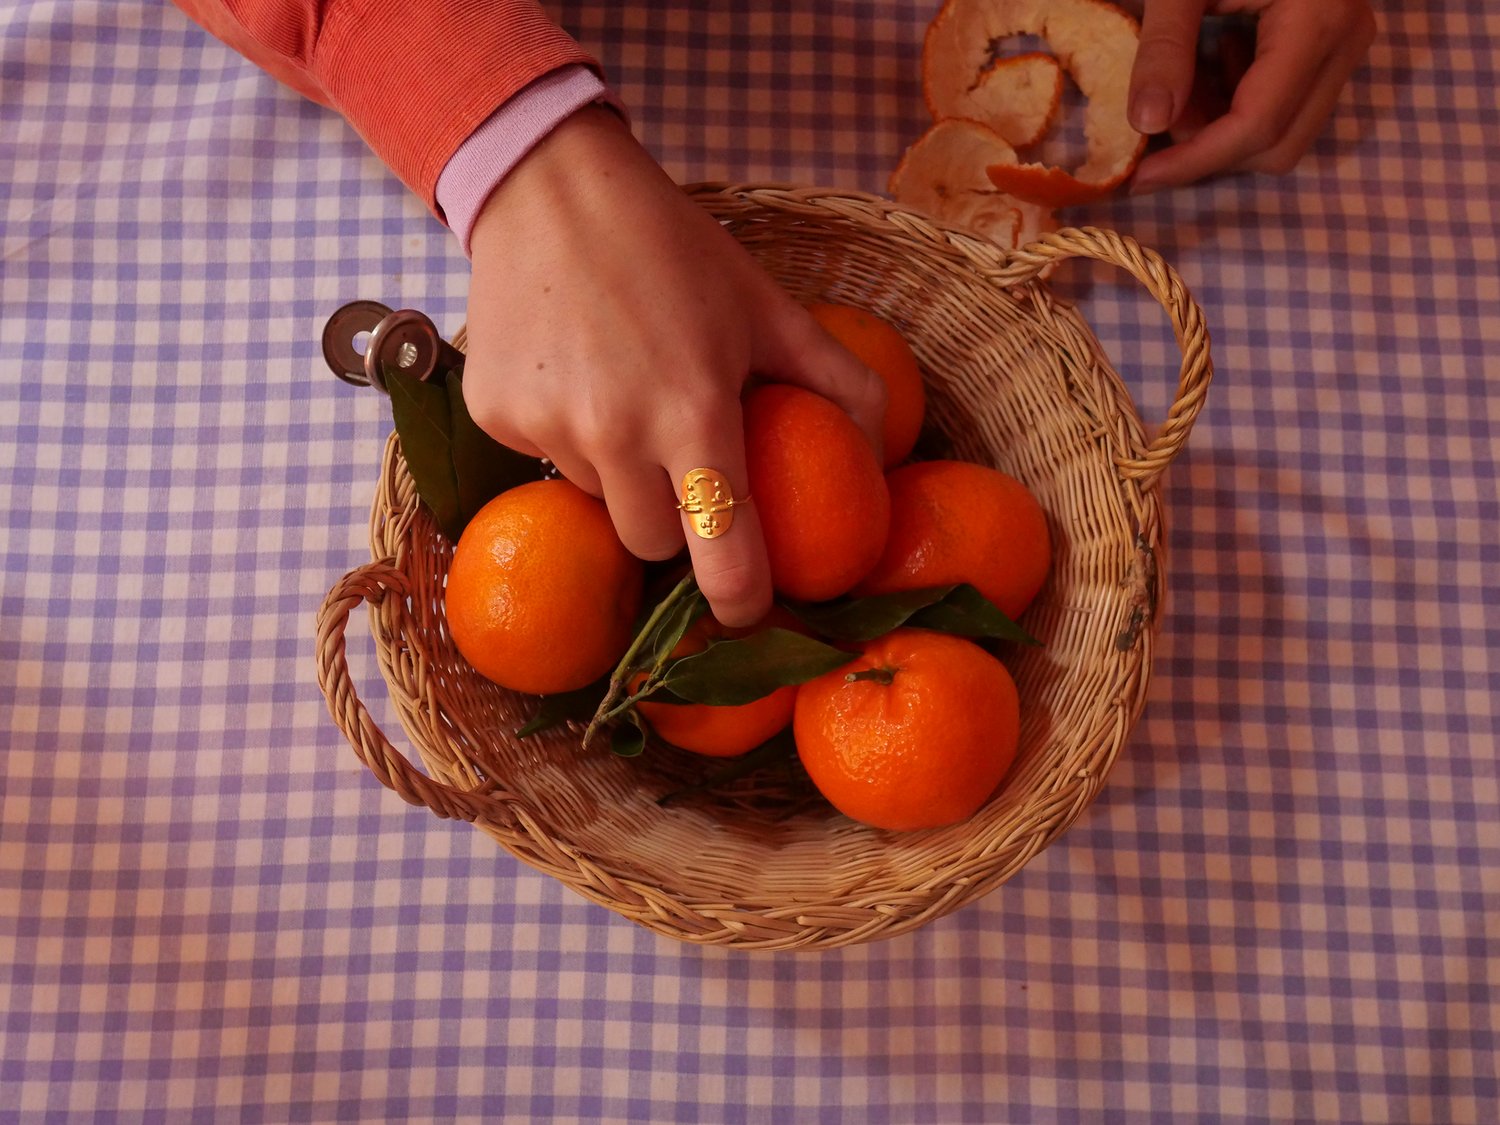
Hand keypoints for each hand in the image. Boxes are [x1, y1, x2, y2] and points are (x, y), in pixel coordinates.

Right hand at [461, 106, 885, 626]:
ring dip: (621, 474)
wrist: (550, 189)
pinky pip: (547, 463)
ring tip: (624, 393)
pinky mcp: (494, 418)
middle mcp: (613, 433)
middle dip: (676, 522)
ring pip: (598, 503)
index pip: (721, 553)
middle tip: (682, 460)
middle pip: (653, 544)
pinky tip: (573, 374)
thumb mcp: (770, 309)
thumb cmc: (675, 250)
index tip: (748, 610)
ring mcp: (545, 428)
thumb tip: (883, 461)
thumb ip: (840, 385)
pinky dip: (567, 437)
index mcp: (693, 412)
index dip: (740, 599)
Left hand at [1126, 0, 1375, 192]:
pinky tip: (1208, 65)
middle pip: (1276, 146)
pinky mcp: (1333, 49)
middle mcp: (1346, 43)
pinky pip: (1285, 108)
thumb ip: (1164, 47)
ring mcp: (1346, 48)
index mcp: (1318, 22)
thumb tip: (1147, 124)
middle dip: (1208, 149)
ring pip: (1281, 136)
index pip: (1257, 126)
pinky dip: (1234, 104)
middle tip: (1152, 123)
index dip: (1194, 161)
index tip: (1138, 176)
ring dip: (1219, 127)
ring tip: (1180, 82)